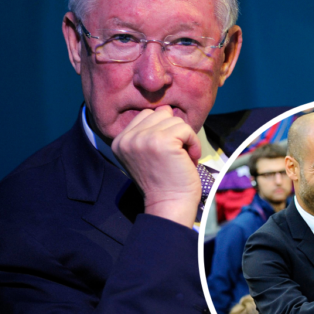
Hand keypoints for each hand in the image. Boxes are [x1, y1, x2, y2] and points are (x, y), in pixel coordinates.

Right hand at [112, 105, 202, 227]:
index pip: (146, 114)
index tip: (167, 152)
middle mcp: (128, 138)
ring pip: (175, 120)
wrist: (169, 205)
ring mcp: (144, 138)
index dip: (164, 129)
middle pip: (161, 113)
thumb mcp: (146, 154)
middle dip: (174, 131)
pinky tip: (189, 159)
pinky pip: (186, 128)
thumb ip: (149, 132)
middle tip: (177, 154)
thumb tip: (166, 108)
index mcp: (120, 140)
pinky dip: (193, 143)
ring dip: (185, 138)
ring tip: (182, 158)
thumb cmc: (164, 182)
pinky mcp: (162, 141)